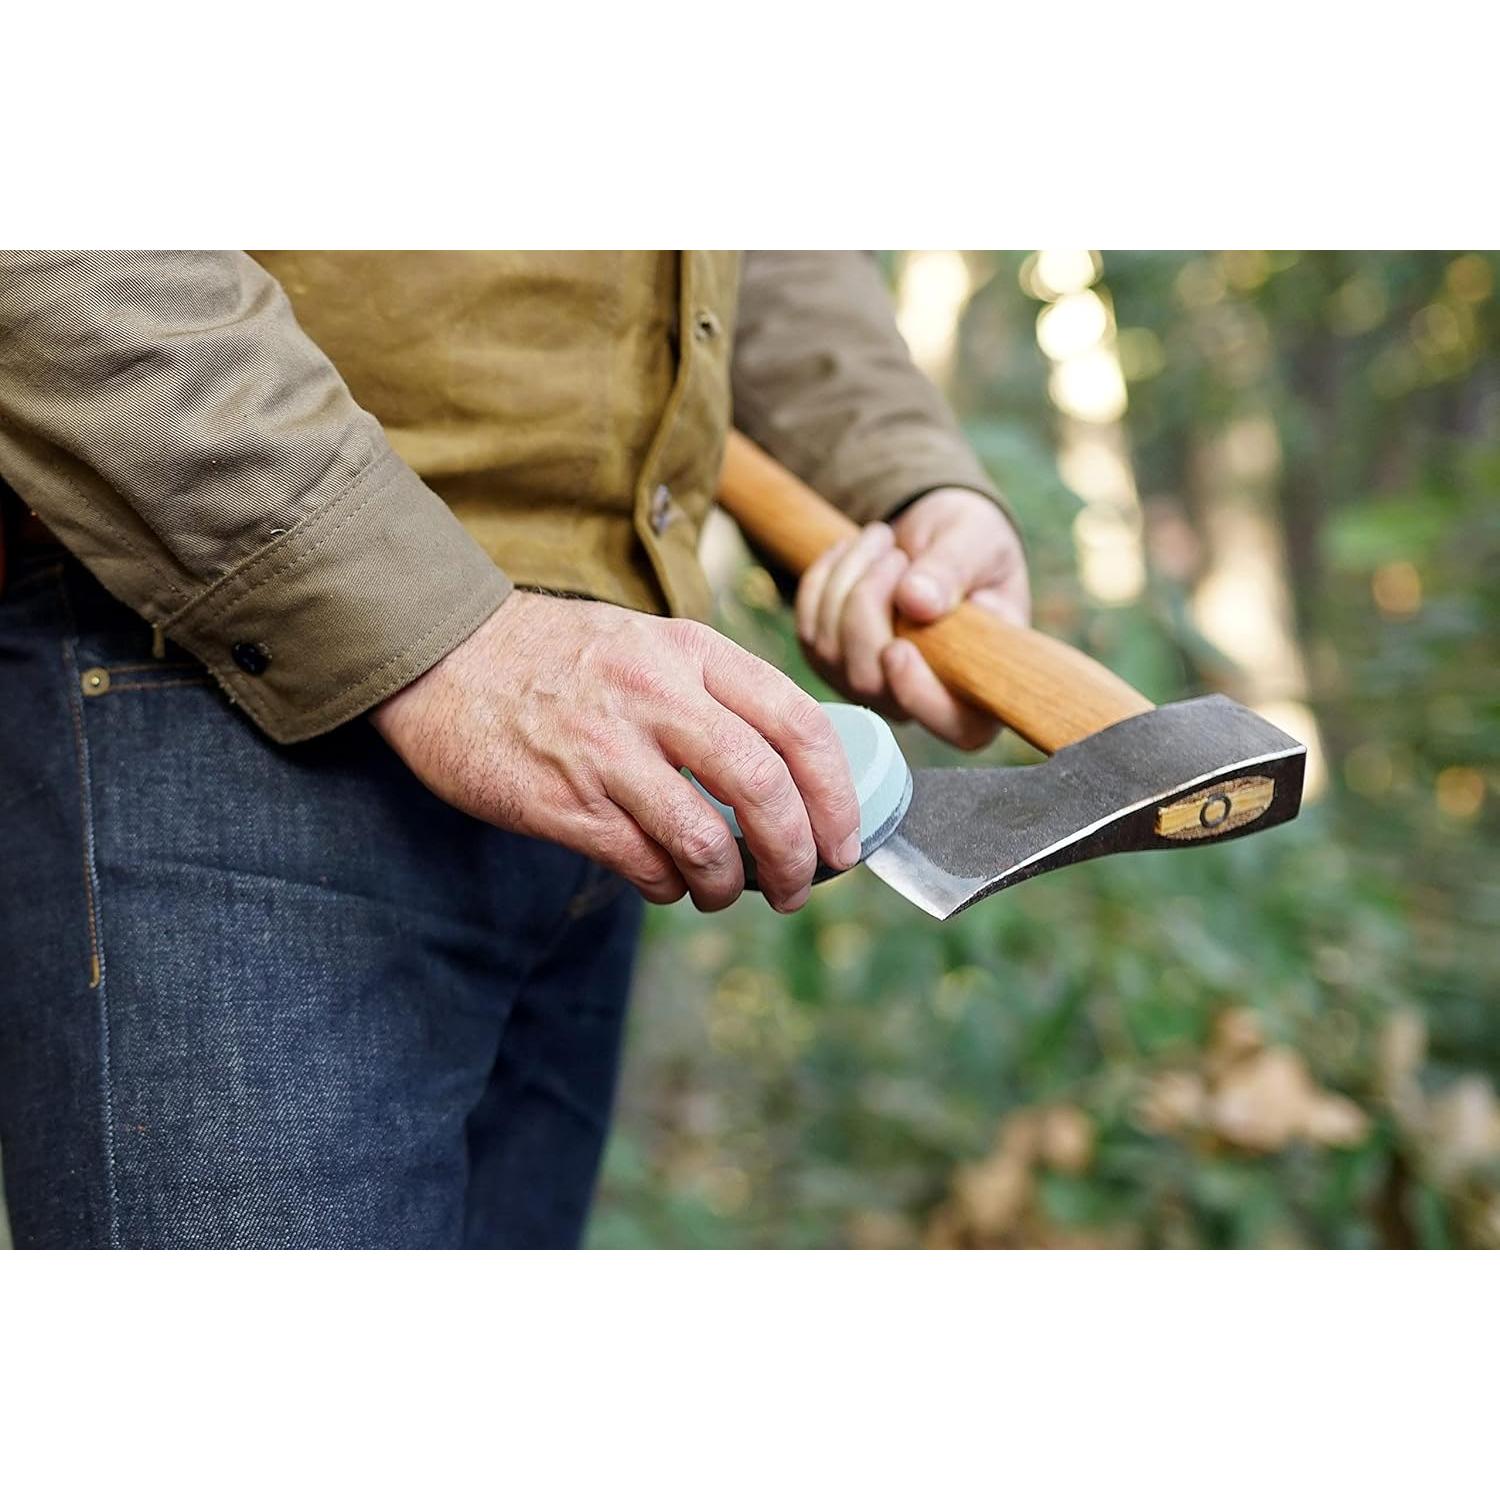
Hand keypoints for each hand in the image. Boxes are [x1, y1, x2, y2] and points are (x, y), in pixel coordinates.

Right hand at [370, 592, 861, 913]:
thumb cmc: (557, 657)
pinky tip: (668, 883)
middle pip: (765, 788)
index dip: (837, 793)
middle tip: (802, 887)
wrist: (443, 656)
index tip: (845, 839)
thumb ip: (714, 693)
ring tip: (725, 894)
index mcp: (691, 652)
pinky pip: (645, 864)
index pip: (798, 722)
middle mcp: (658, 697)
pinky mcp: (562, 802)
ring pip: (707, 841)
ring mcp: (608, 751)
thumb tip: (789, 771)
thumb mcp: (649, 644)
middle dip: (798, 855)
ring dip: (731, 886)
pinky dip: (671, 887)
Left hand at [796, 488, 1029, 749]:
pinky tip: (852, 551)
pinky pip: (808, 628)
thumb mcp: (978, 542)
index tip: (899, 648)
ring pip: (832, 653)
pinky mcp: (830, 662)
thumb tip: (918, 603)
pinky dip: (823, 579)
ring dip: (847, 581)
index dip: (919, 696)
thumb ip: (954, 571)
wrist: (936, 535)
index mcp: (980, 687)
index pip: (955, 726)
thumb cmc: (972, 546)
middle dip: (869, 604)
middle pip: (871, 683)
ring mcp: (869, 687)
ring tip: (881, 539)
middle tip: (893, 550)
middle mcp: (920, 701)